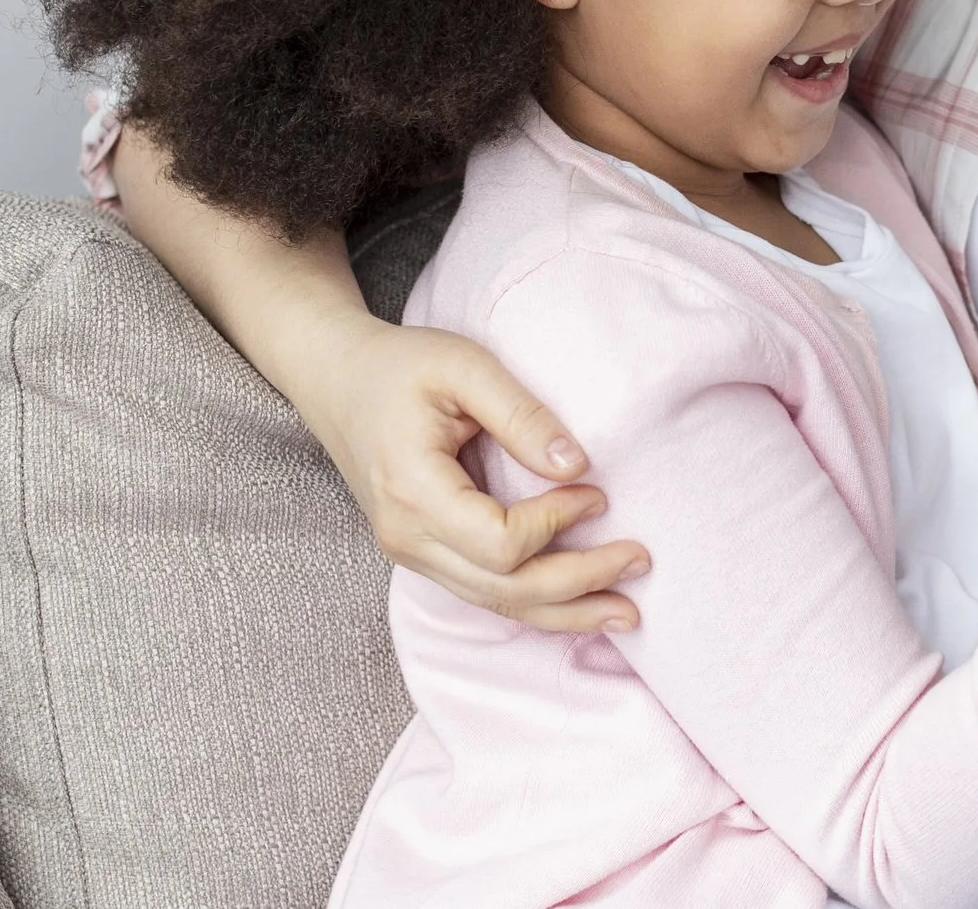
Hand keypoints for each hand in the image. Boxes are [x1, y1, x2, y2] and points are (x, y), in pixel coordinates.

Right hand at [302, 316, 650, 631]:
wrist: (335, 377)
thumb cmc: (400, 365)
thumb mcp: (463, 367)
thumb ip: (522, 415)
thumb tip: (577, 466)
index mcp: (414, 492)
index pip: (500, 544)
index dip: (556, 524)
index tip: (597, 492)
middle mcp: (407, 537)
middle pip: (504, 589)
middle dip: (580, 583)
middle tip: (641, 560)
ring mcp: (411, 551)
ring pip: (495, 602)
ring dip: (564, 610)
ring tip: (628, 613)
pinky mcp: (423, 551)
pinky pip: (483, 591)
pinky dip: (534, 603)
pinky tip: (578, 606)